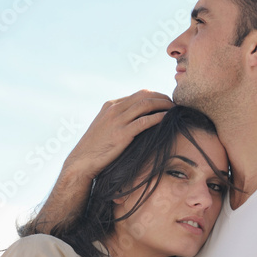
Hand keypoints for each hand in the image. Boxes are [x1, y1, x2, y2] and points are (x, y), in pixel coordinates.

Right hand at [24, 91, 171, 234]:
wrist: (82, 162)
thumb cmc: (95, 149)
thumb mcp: (104, 128)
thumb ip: (118, 120)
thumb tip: (137, 121)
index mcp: (110, 106)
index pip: (138, 94)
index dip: (156, 96)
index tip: (166, 102)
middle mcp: (113, 110)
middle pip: (144, 95)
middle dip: (163, 98)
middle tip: (174, 105)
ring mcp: (117, 121)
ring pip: (146, 104)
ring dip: (163, 105)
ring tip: (174, 110)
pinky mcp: (121, 134)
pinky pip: (144, 121)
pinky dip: (158, 117)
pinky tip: (166, 119)